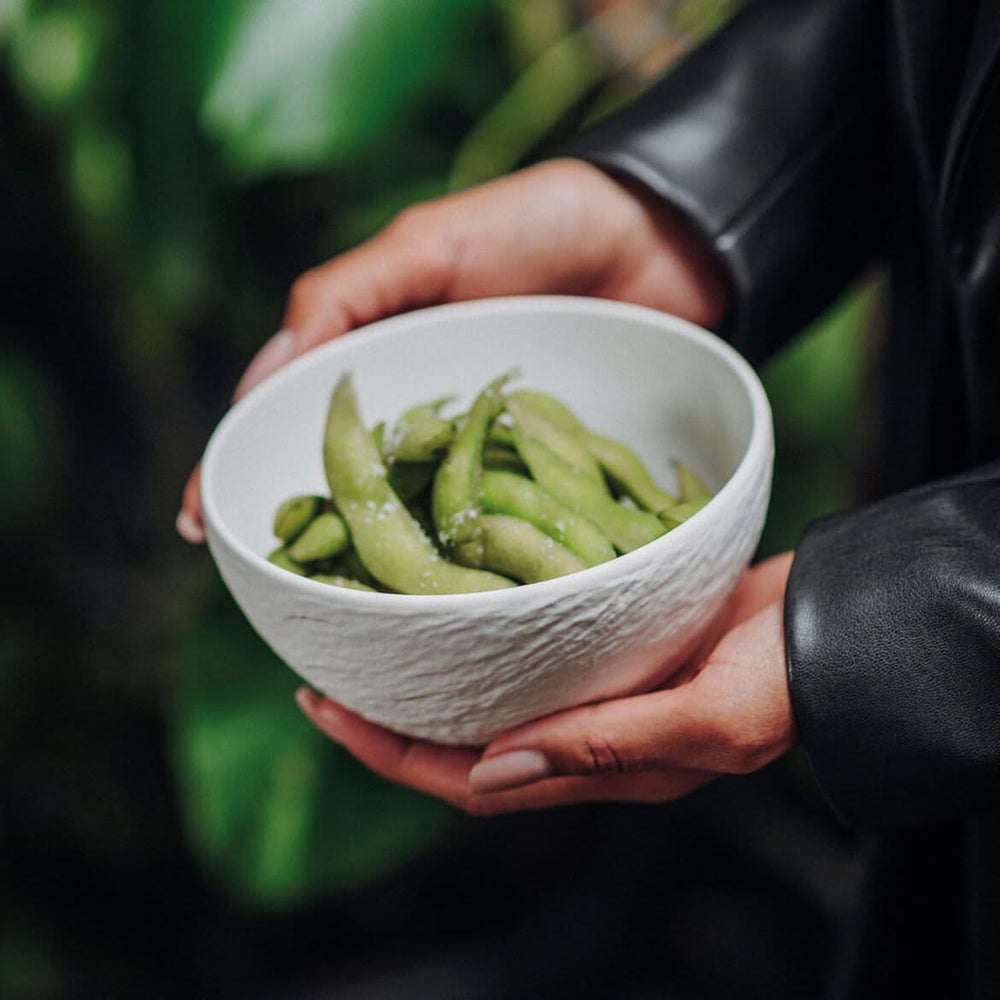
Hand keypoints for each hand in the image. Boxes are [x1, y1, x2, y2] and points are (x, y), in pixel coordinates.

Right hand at [176, 157, 729, 541]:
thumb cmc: (537, 223)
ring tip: (356, 613)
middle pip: (355, 485)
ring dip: (395, 562)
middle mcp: (426, 414)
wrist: (658, 238)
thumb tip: (264, 376)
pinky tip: (460, 596)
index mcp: (382, 360)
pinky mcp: (547, 468)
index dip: (243, 468)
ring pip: (425, 514)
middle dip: (316, 538)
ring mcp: (486, 449)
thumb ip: (347, 297)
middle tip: (279, 593)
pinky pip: (507, 518)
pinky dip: (482, 554)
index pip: (295, 421)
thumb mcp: (429, 244)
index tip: (201, 528)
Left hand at [295, 553, 796, 815]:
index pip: (468, 779)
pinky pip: (529, 651)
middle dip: (391, 717)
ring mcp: (598, 689)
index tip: (326, 709)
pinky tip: (459, 600)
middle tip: (329, 672)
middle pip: (465, 741)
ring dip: (433, 676)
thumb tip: (493, 767)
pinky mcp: (613, 643)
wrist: (834, 625)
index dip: (390, 754)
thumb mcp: (704, 721)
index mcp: (600, 767)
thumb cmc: (783, 679)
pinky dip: (484, 637)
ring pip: (492, 695)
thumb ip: (604, 746)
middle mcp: (586, 735)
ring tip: (379, 637)